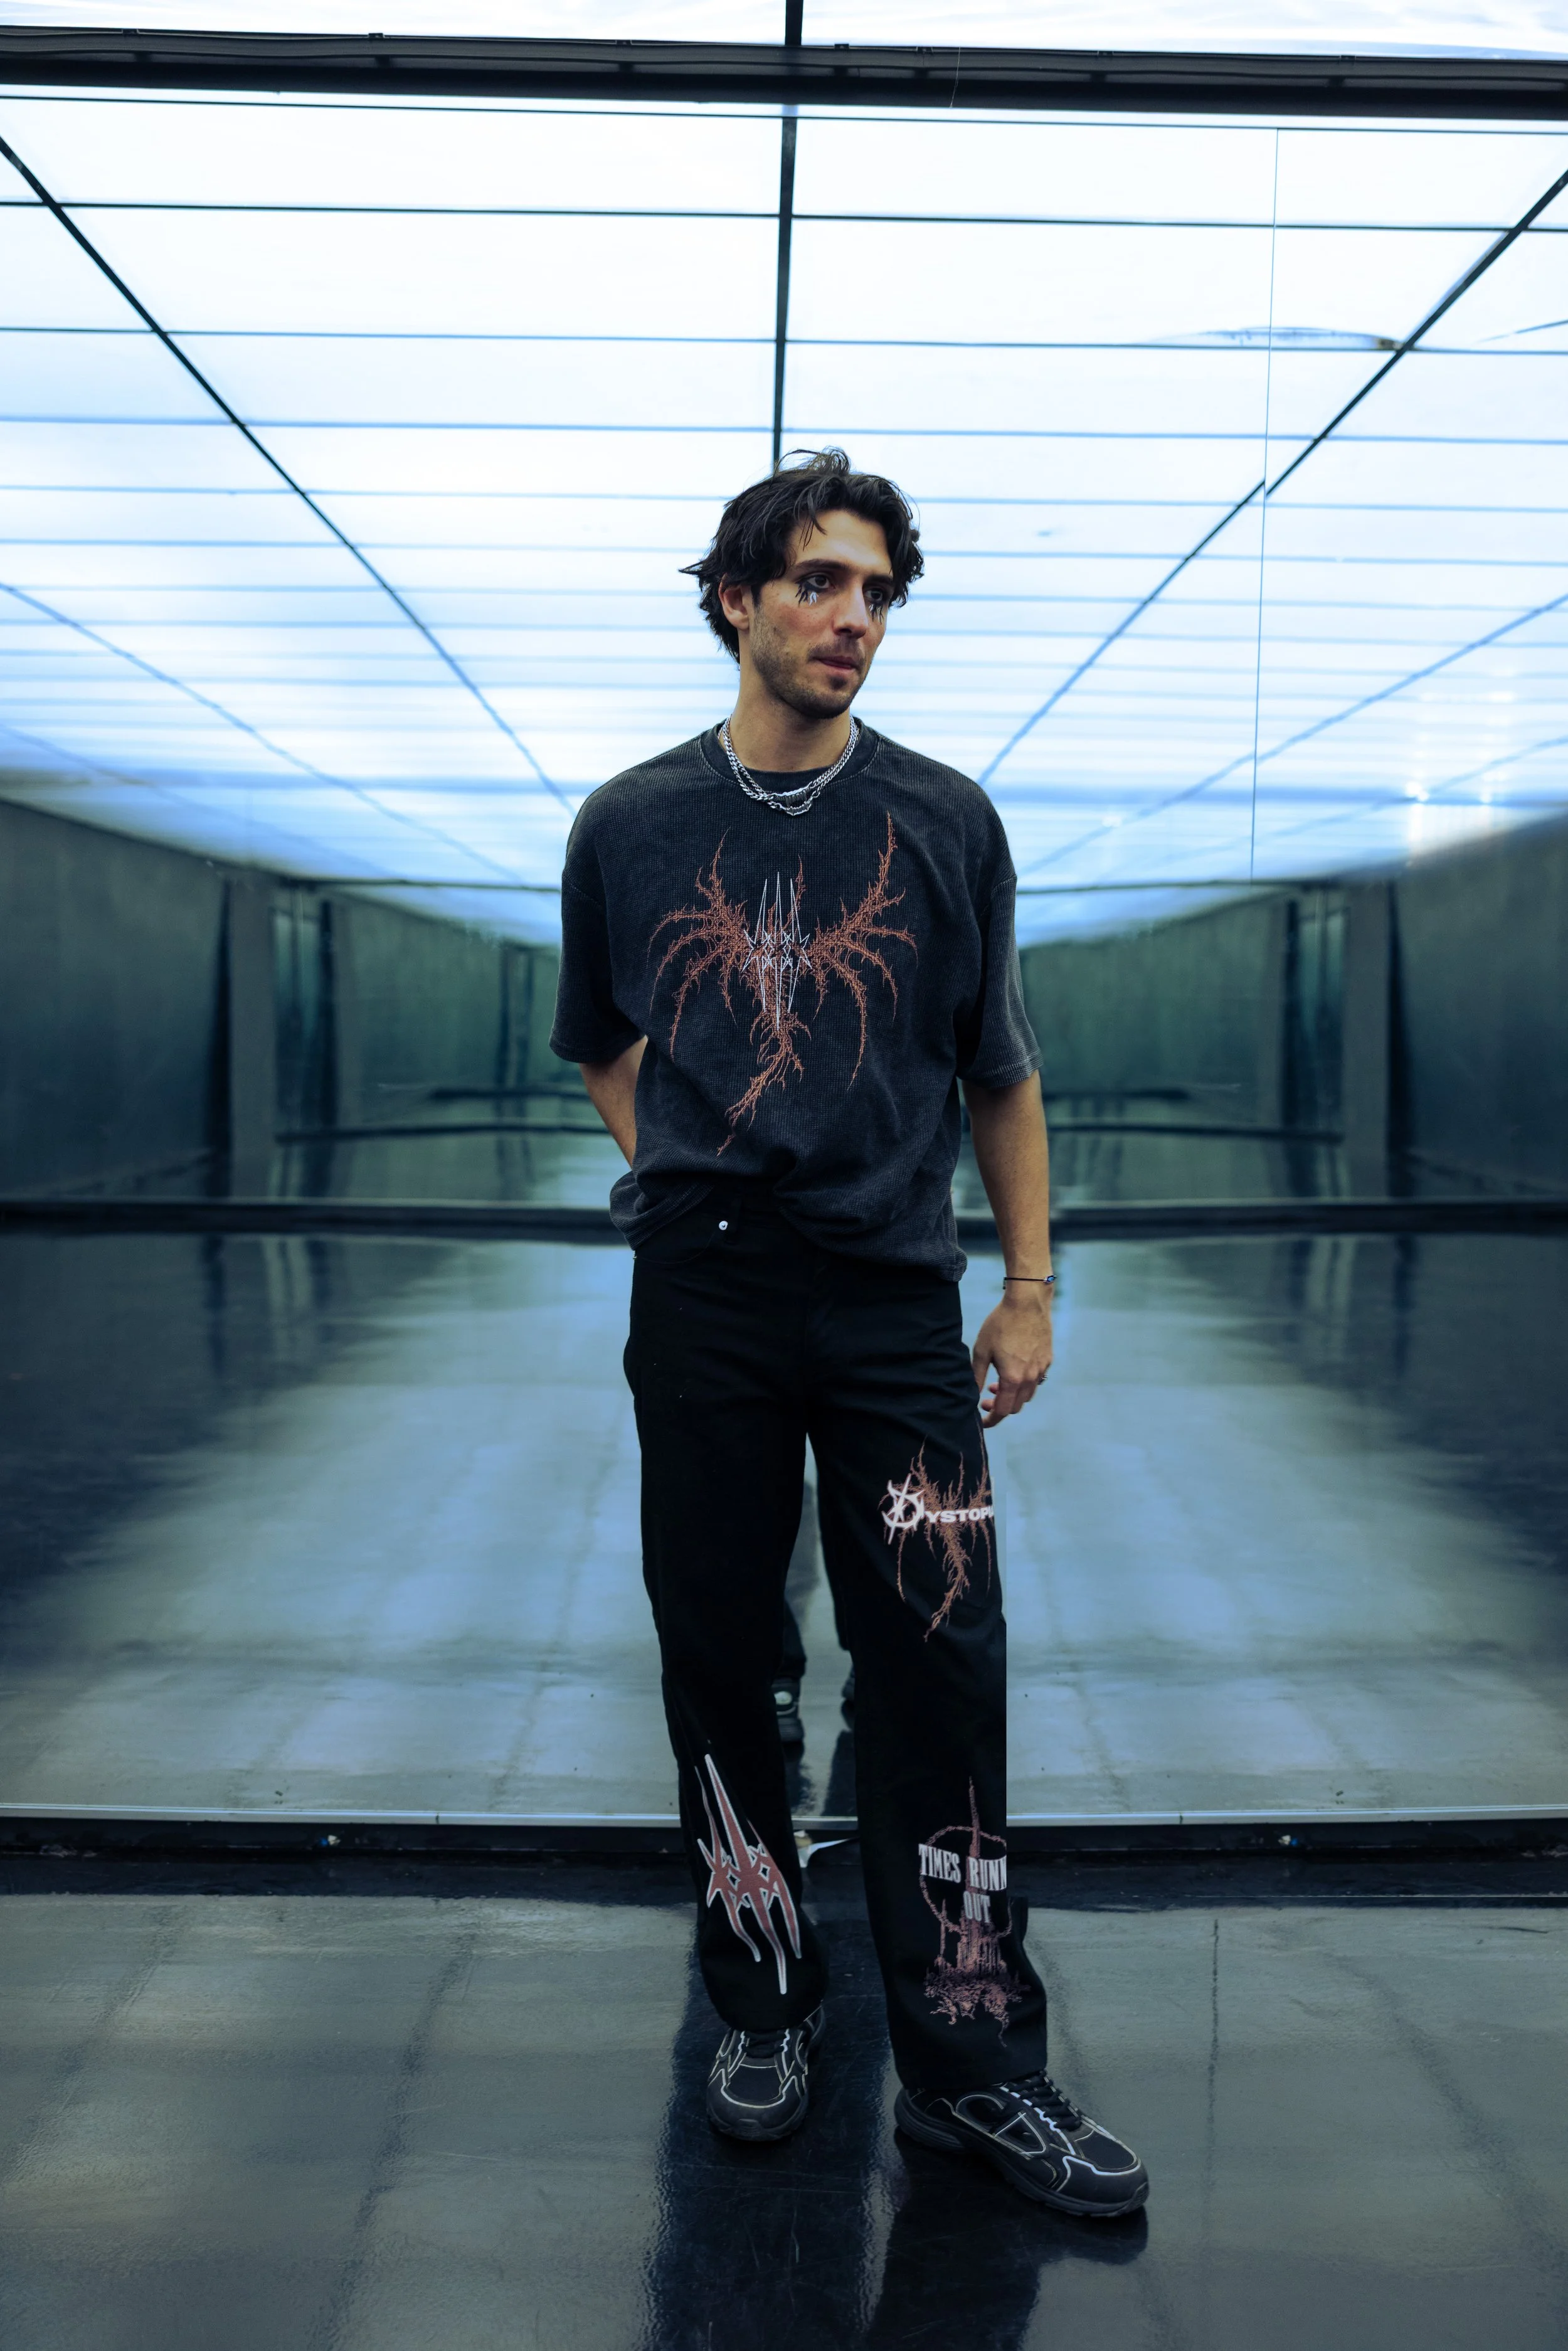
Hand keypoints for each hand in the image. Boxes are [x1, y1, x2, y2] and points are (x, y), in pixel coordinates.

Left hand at [971, 1287, 1053, 1426]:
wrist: (1027, 1303)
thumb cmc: (1001, 1324)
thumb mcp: (982, 1351)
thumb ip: (976, 1376)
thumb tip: (973, 1395)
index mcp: (1012, 1379)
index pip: (1002, 1411)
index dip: (991, 1420)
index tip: (982, 1421)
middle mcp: (1030, 1378)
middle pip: (1016, 1406)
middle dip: (1000, 1407)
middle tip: (986, 1397)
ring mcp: (1041, 1369)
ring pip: (1027, 1395)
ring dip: (1012, 1395)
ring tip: (998, 1382)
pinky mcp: (1047, 1360)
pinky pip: (1036, 1380)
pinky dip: (1024, 1383)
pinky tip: (1014, 1369)